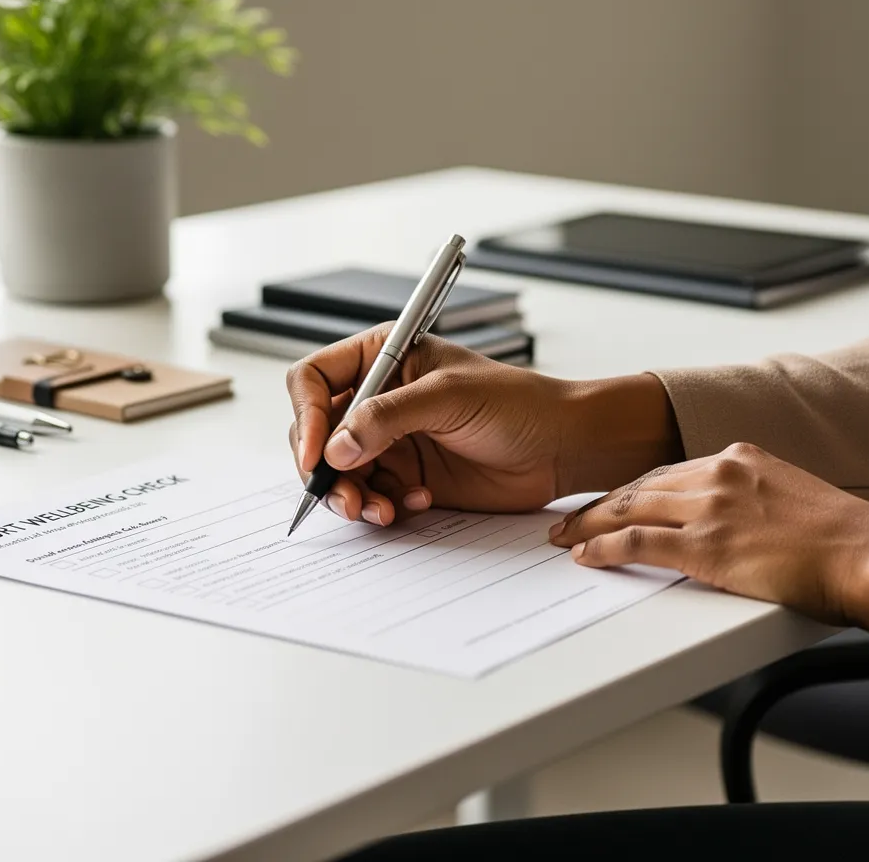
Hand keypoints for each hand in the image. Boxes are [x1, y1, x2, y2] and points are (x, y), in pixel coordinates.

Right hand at [286, 326, 682, 525]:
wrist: (561, 448)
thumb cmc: (519, 404)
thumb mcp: (449, 398)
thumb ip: (388, 417)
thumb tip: (337, 446)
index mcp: (385, 357)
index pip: (315, 379)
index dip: (307, 416)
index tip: (316, 453)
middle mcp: (380, 397)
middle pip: (318, 431)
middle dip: (324, 467)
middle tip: (344, 495)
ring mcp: (391, 439)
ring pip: (340, 472)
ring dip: (352, 495)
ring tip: (381, 510)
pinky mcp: (407, 476)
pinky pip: (371, 495)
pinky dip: (382, 506)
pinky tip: (416, 503)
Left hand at [548, 442, 868, 637]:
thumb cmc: (846, 541)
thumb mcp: (796, 500)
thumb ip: (758, 503)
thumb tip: (742, 525)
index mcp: (744, 458)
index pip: (672, 470)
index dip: (636, 488)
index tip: (615, 499)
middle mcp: (721, 474)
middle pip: (642, 485)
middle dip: (601, 502)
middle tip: (571, 516)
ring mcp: (711, 509)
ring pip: (629, 508)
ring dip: (590, 523)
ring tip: (565, 536)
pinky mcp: (706, 547)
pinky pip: (637, 543)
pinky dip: (605, 548)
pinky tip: (587, 556)